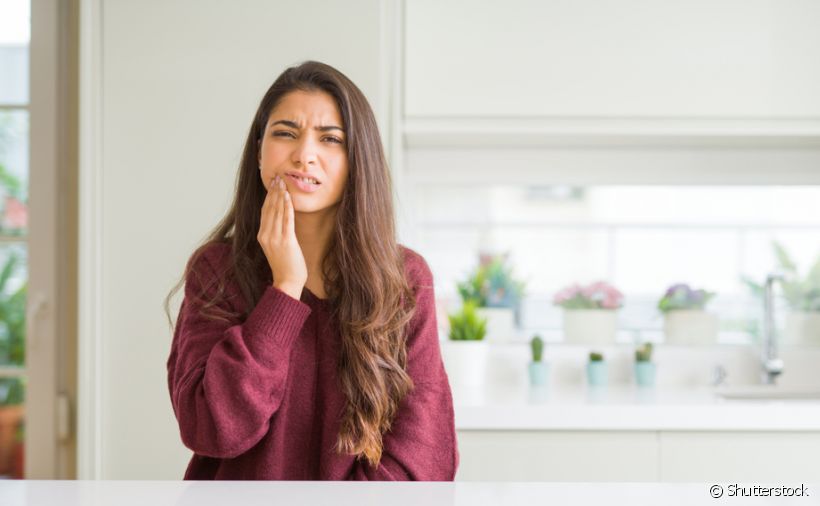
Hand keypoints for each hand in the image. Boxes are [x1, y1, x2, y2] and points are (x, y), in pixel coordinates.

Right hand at [258, 175, 306, 299]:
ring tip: (283, 182)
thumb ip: (275, 233)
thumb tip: (281, 219)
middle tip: (278, 177)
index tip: (272, 184)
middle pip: (269, 208)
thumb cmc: (285, 265)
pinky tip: (288, 196)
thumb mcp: (276, 247)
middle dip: (274, 191)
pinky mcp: (285, 241)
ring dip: (280, 195)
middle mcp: (265, 235)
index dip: (268, 196)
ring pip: (277, 211)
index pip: (265, 211)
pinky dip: (287, 206)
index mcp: (261, 236)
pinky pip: (286, 220)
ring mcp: (274, 238)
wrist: (287, 282)